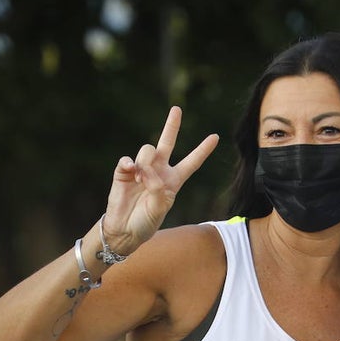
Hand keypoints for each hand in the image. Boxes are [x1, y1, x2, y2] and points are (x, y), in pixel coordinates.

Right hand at [102, 106, 218, 254]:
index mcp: (173, 180)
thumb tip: (145, 170)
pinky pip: (127, 160)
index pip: (192, 162)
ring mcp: (141, 170)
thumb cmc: (146, 222)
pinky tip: (131, 170)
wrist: (124, 230)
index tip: (215, 136)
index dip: (203, 150)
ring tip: (142, 180)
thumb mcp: (159, 209)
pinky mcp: (124, 172)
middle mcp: (159, 171)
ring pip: (147, 150)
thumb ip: (157, 188)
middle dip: (172, 126)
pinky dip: (130, 163)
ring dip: (146, 163)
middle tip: (177, 109)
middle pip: (167, 143)